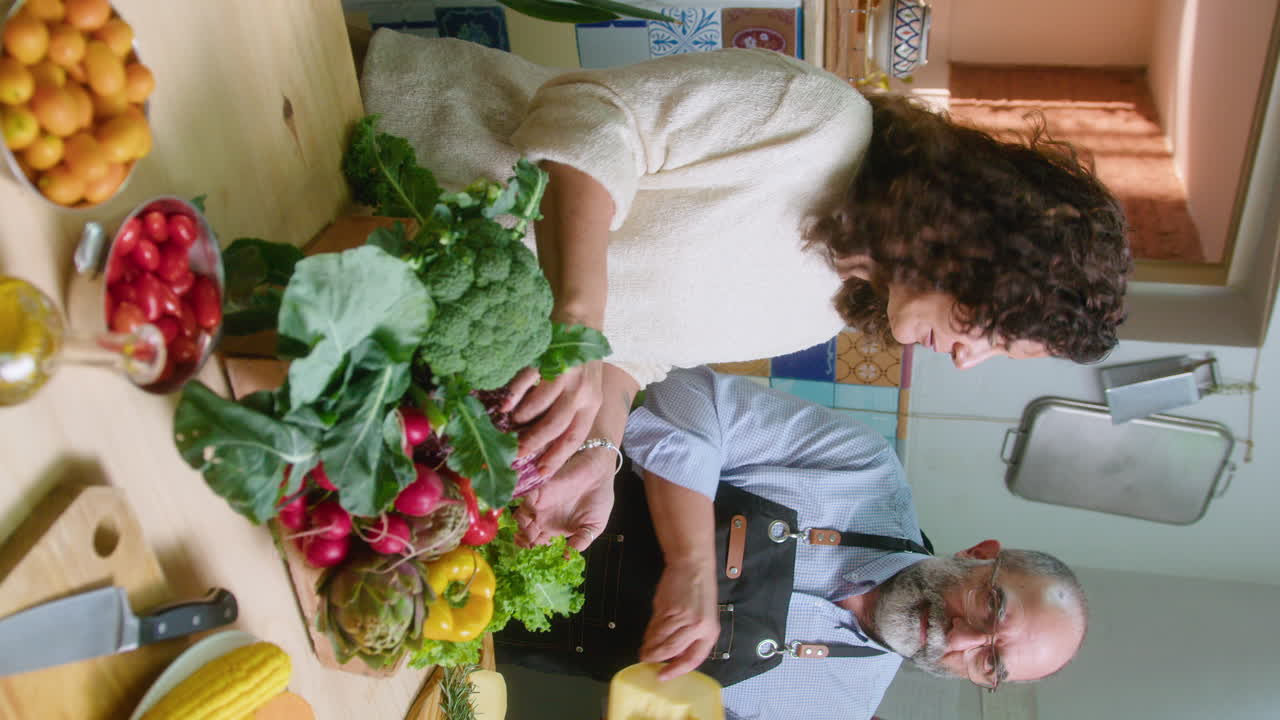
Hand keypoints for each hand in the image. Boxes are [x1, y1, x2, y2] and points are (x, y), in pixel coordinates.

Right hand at [503, 360, 603, 477]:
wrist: (579, 318)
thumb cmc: (576, 361)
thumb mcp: (582, 390)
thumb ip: (568, 413)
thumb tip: (542, 442)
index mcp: (591, 403)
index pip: (575, 437)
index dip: (557, 457)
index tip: (541, 472)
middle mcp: (582, 391)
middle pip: (557, 426)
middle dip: (535, 443)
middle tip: (516, 454)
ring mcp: (566, 374)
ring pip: (542, 406)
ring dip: (524, 419)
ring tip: (510, 425)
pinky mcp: (550, 357)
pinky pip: (528, 382)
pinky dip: (515, 396)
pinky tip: (504, 405)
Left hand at [514, 448, 614, 550]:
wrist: (600, 474)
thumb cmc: (598, 499)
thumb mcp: (594, 526)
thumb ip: (582, 540)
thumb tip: (569, 557)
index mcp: (555, 530)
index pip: (536, 543)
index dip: (532, 550)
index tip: (532, 554)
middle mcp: (544, 518)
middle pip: (525, 532)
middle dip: (522, 538)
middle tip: (525, 541)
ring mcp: (540, 503)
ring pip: (521, 516)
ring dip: (521, 524)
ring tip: (529, 527)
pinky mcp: (540, 489)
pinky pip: (526, 498)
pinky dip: (524, 506)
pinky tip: (530, 511)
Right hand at [639, 560, 718, 680]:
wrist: (693, 566)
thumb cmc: (700, 591)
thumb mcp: (705, 617)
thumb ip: (692, 636)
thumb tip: (674, 654)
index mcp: (709, 631)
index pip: (693, 659)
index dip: (676, 670)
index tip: (664, 676)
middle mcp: (696, 627)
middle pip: (672, 651)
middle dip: (657, 659)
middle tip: (647, 661)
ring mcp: (681, 617)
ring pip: (660, 640)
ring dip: (650, 647)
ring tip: (644, 651)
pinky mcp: (667, 609)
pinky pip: (654, 627)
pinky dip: (648, 634)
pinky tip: (647, 636)